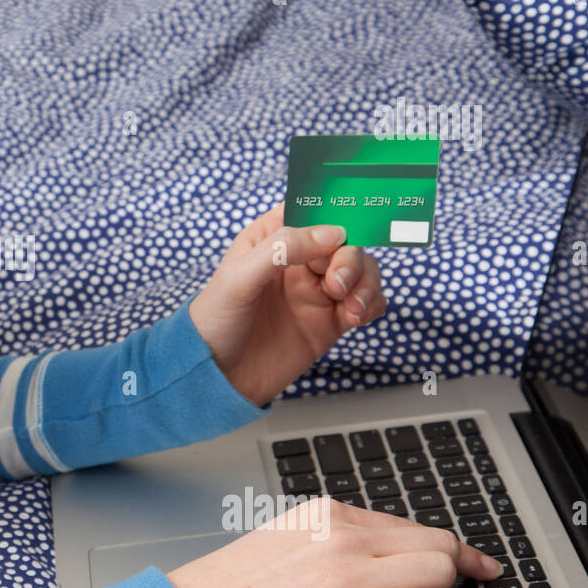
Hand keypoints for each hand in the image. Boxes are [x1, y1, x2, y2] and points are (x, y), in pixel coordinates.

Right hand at [166, 498, 504, 587]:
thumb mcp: (283, 541)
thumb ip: (333, 540)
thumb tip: (386, 559)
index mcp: (324, 512)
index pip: (410, 524)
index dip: (452, 551)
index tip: (476, 565)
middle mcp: (340, 535)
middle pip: (436, 544)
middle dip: (443, 575)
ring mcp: (345, 575)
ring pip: (437, 575)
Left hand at [187, 200, 386, 407]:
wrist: (217, 378)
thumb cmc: (215, 322)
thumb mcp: (237, 279)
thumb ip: (282, 250)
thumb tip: (332, 233)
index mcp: (271, 238)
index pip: (311, 209)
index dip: (334, 211)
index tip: (345, 226)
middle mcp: (298, 260)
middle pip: (344, 240)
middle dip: (350, 257)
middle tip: (337, 284)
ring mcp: (316, 290)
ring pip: (361, 269)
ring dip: (366, 281)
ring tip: (352, 307)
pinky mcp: (331, 320)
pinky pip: (366, 302)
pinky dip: (372, 304)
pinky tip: (357, 317)